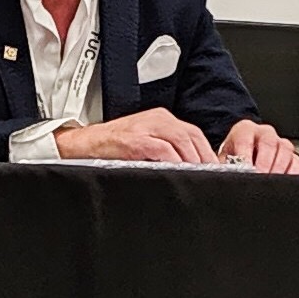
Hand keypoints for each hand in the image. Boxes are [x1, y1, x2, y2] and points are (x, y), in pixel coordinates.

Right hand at [55, 108, 216, 165]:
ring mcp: (144, 128)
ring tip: (200, 178)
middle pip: (192, 137)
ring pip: (181, 141)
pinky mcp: (134, 140)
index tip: (216, 172)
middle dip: (204, 159)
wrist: (82, 145)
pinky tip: (179, 173)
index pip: (194, 135)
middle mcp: (156, 120)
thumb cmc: (112, 149)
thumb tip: (191, 172)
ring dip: (193, 161)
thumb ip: (167, 151)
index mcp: (161, 120)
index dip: (208, 153)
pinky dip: (174, 161)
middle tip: (213, 178)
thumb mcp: (144, 143)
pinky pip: (162, 149)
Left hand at [217, 119, 298, 174]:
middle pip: (269, 142)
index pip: (245, 138)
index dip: (245, 154)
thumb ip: (223, 166)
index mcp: (244, 130)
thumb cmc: (235, 157)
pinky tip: (283, 183)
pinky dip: (291, 173)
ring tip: (271, 182)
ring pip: (285, 149)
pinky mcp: (291, 154)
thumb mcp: (225, 160)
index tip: (245, 169)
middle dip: (264, 162)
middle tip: (259, 176)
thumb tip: (223, 176)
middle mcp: (264, 133)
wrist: (245, 158)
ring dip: (278, 168)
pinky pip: (296, 161)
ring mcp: (279, 142)